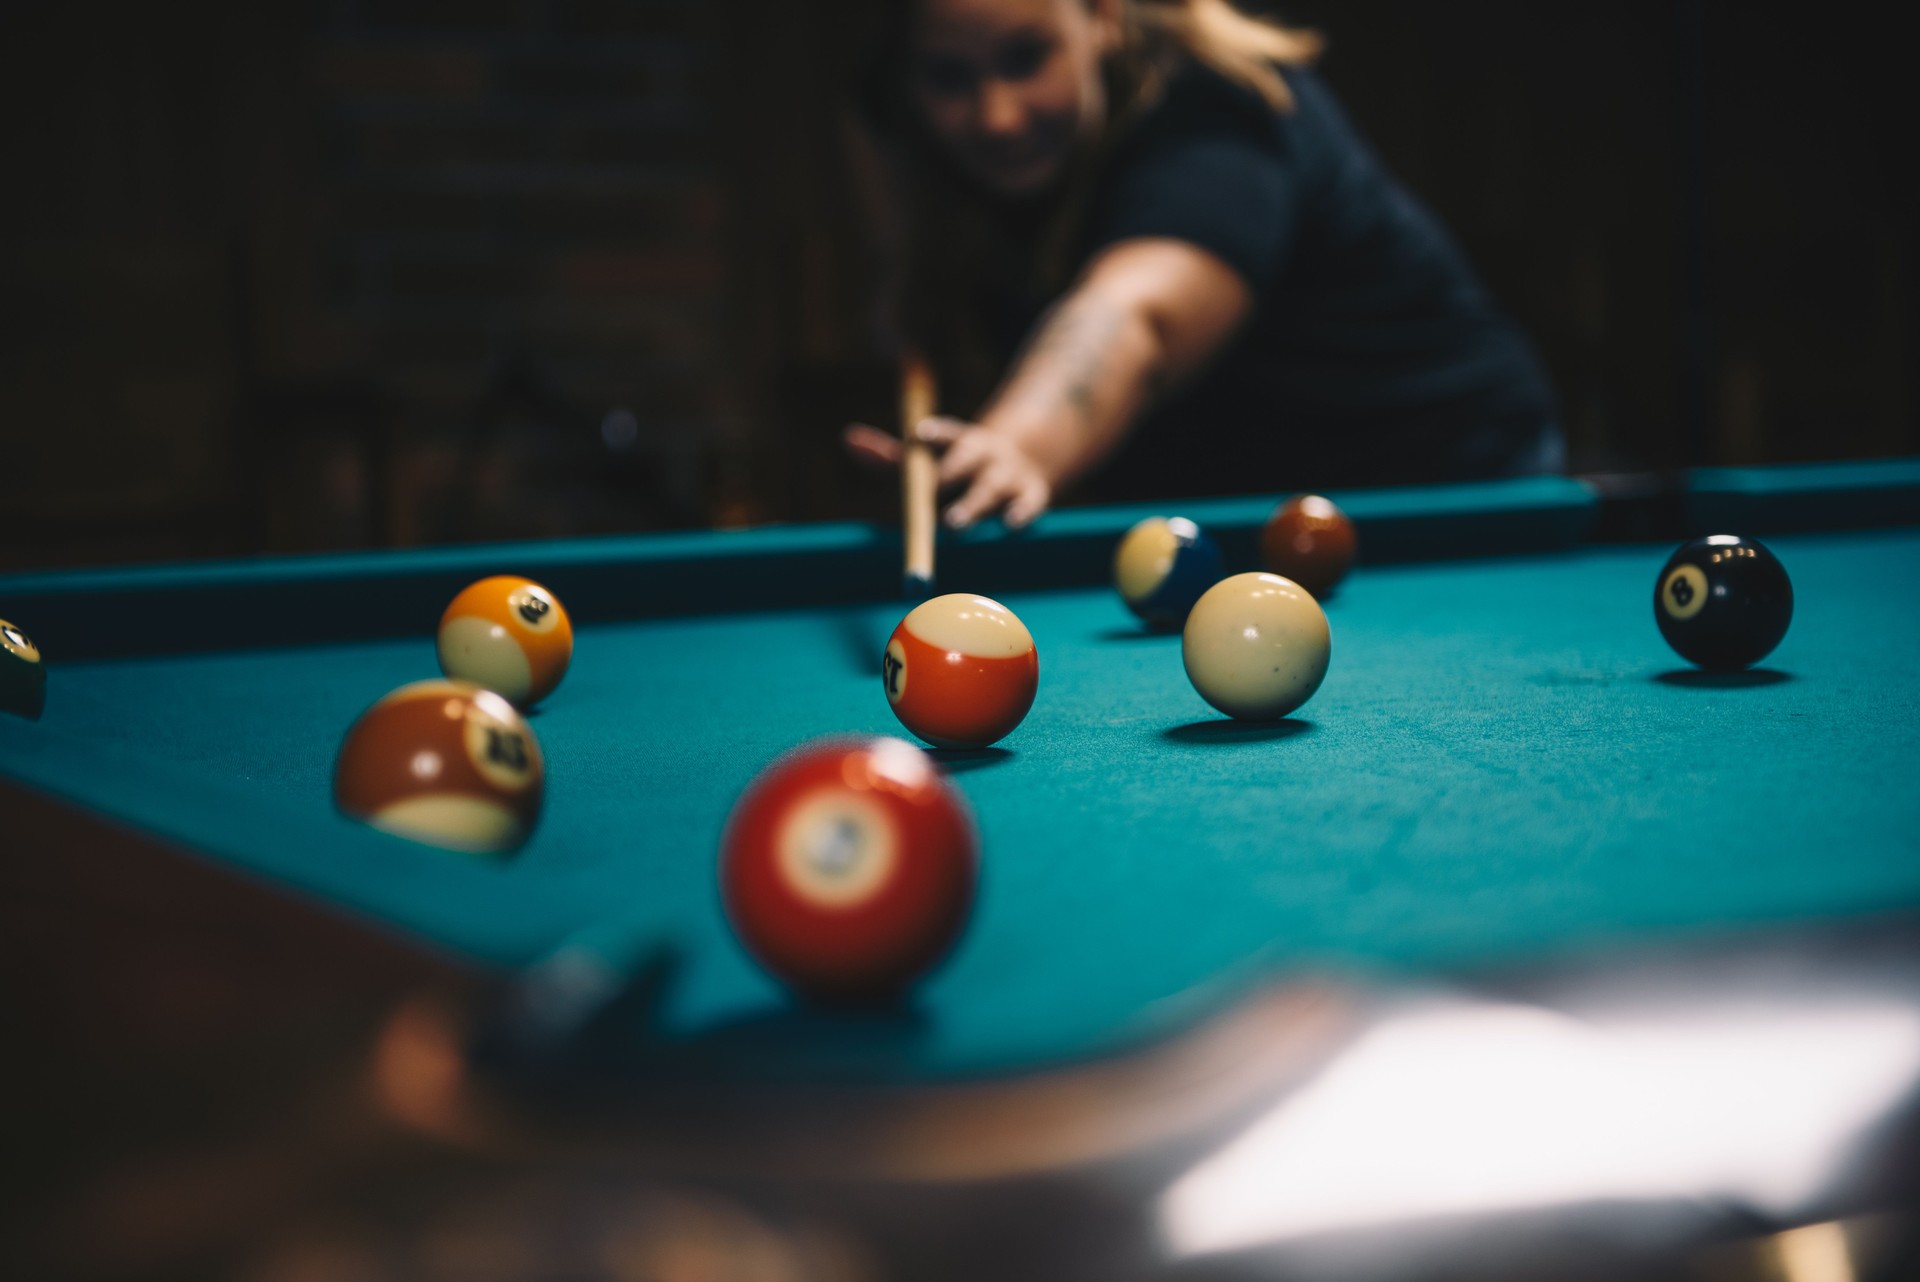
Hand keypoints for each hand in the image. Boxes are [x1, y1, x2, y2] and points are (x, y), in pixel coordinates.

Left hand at [844, 418, 1053, 528]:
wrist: (1022, 464)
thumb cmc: (958, 469)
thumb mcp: (929, 461)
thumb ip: (890, 457)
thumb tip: (848, 437)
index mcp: (958, 443)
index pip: (948, 435)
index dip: (936, 434)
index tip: (921, 434)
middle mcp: (984, 456)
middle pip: (966, 463)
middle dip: (949, 476)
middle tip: (930, 490)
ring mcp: (1009, 476)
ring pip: (990, 489)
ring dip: (972, 505)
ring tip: (953, 523)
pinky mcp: (1033, 497)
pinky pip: (1029, 506)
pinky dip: (1021, 515)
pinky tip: (1010, 526)